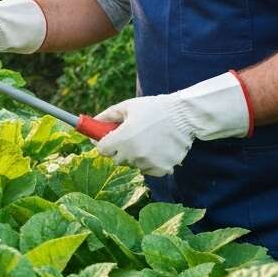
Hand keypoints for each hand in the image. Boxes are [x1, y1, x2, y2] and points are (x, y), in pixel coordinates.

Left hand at [95, 72, 252, 175]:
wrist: (184, 115)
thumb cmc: (154, 108)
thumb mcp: (128, 106)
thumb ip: (108, 115)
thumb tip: (92, 122)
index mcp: (122, 139)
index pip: (102, 150)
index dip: (105, 143)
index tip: (111, 138)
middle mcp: (133, 154)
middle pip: (117, 159)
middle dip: (120, 150)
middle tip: (132, 137)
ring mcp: (148, 163)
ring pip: (134, 165)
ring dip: (137, 156)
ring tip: (149, 140)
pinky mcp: (162, 169)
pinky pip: (149, 170)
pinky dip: (151, 163)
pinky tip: (158, 148)